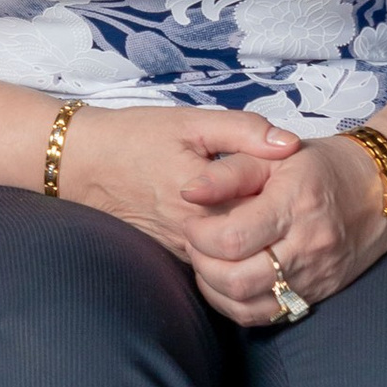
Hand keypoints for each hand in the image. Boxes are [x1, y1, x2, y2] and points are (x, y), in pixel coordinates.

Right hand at [59, 102, 299, 258]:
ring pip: (238, 259)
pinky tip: (250, 233)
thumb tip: (290, 144)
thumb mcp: (191, 122)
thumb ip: (244, 131)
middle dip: (283, 230)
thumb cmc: (135, 137)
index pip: (268, 213)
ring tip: (281, 222)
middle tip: (299, 208)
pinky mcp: (174, 256)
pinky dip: (237, 252)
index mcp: (206, 201)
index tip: (305, 181)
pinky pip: (216, 264)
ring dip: (261, 243)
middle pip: (257, 244)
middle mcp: (196, 235)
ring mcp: (184, 251)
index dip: (292, 199)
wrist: (81, 163)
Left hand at [175, 134, 386, 327]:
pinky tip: (228, 283)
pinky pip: (267, 316)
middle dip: (201, 263)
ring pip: (247, 305)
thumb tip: (188, 192)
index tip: (194, 220)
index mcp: (294, 205)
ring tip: (209, 261)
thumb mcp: (274, 155)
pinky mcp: (317, 294)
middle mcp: (307, 247)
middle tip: (196, 242)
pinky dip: (236, 305)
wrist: (379, 191)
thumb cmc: (321, 166)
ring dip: (214, 287)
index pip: (232, 239)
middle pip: (237, 280)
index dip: (199, 234)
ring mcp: (314, 277)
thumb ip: (228, 172)